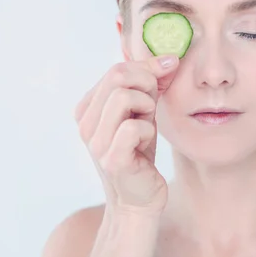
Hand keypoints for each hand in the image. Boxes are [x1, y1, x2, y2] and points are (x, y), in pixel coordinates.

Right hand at [74, 54, 178, 215]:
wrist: (139, 197)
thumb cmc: (139, 151)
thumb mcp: (143, 111)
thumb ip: (150, 84)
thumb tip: (170, 58)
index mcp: (87, 108)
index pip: (116, 69)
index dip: (146, 70)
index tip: (162, 82)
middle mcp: (85, 123)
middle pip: (117, 76)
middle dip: (146, 85)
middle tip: (152, 106)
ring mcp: (95, 142)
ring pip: (123, 97)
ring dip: (146, 107)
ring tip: (148, 124)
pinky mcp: (111, 159)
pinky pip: (134, 127)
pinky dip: (148, 131)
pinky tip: (146, 145)